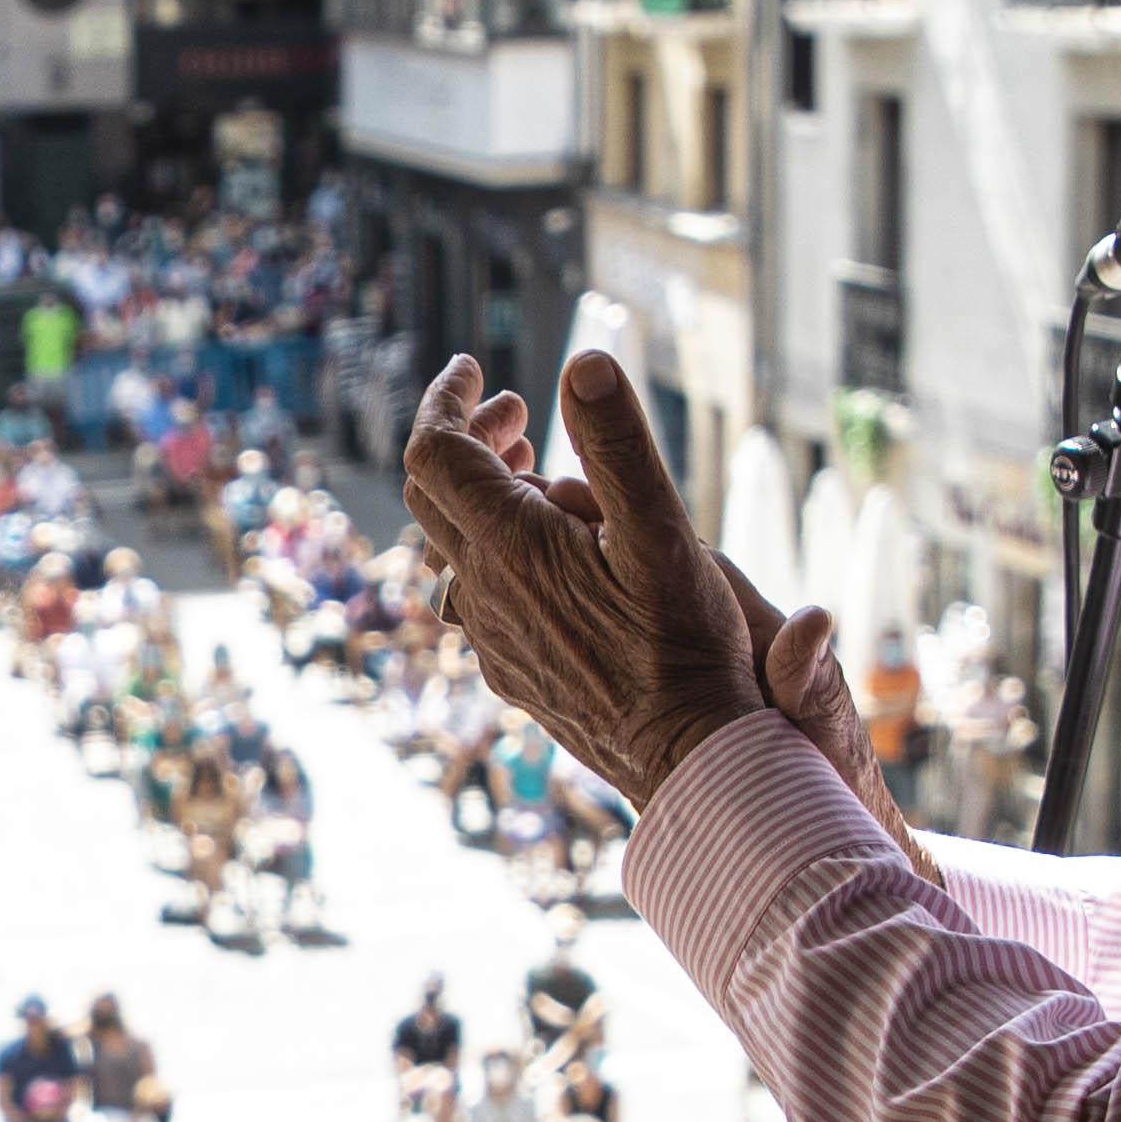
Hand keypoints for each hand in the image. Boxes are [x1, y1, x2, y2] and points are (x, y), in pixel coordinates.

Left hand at [404, 352, 943, 881]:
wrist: (688, 760)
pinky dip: (497, 549)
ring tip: (541, 477)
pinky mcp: (512, 669)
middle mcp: (483, 592)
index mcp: (510, 546)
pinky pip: (478, 594)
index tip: (477, 368)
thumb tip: (584, 361)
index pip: (435, 451)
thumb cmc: (687, 649)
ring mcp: (493, 636)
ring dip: (482, 497)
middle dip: (467, 439)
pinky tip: (554, 554)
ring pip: (452, 548)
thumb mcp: (666, 534)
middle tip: (521, 415)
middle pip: (432, 495)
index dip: (448, 399)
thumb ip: (620, 446)